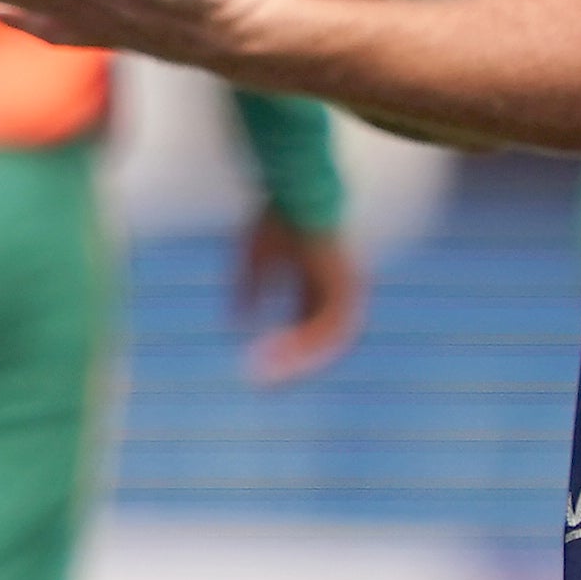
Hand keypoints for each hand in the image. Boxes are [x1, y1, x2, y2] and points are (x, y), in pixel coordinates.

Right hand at [236, 211, 369, 387]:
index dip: (285, 347)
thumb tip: (234, 322)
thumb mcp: (254, 258)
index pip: (306, 326)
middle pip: (318, 339)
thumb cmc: (279, 217)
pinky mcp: (346, 292)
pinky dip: (304, 347)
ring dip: (296, 362)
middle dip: (291, 364)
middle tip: (264, 386)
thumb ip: (247, 289)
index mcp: (321, 283)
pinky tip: (281, 358)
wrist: (297, 194)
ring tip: (269, 379)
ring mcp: (347, 292)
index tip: (259, 366)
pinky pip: (328, 331)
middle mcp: (338, 291)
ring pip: (325, 341)